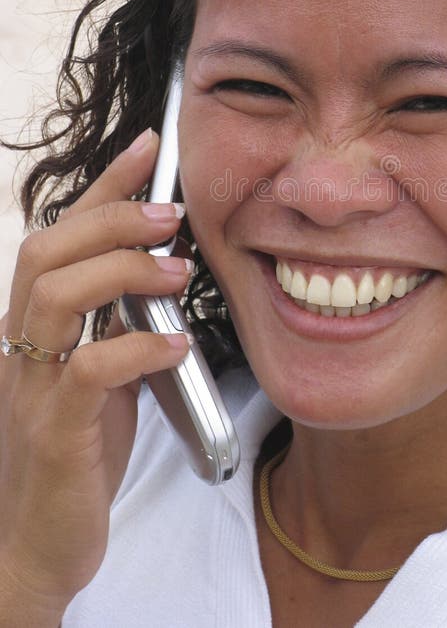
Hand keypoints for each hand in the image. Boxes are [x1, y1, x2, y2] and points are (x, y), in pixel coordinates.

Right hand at [0, 129, 192, 622]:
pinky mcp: (55, 433)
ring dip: (123, 271)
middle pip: (46, 251)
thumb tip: (164, 266)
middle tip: (173, 217)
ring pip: (54, 296)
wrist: (38, 542)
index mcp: (37, 324)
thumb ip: (120, 320)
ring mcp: (33, 387)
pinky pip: (89, 372)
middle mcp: (23, 345)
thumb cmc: (79, 450)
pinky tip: (177, 343)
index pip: (63, 234)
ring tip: (179, 274)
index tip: (151, 148)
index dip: (105, 186)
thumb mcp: (106, 371)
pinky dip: (138, 347)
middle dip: (112, 219)